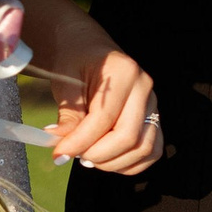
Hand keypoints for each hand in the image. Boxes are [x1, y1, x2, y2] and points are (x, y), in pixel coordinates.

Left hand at [45, 42, 164, 175]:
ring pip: (144, 148)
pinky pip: (152, 151)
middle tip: (74, 155)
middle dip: (97, 154)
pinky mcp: (153, 119)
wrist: (86, 48)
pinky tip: (107, 160)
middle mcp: (144, 88)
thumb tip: (62, 150)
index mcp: (125, 72)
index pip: (104, 118)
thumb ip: (68, 117)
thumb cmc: (74, 61)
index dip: (80, 141)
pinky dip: (130, 163)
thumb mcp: (65, 84)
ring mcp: (153, 104)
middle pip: (129, 137)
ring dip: (113, 162)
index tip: (59, 153)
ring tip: (89, 157)